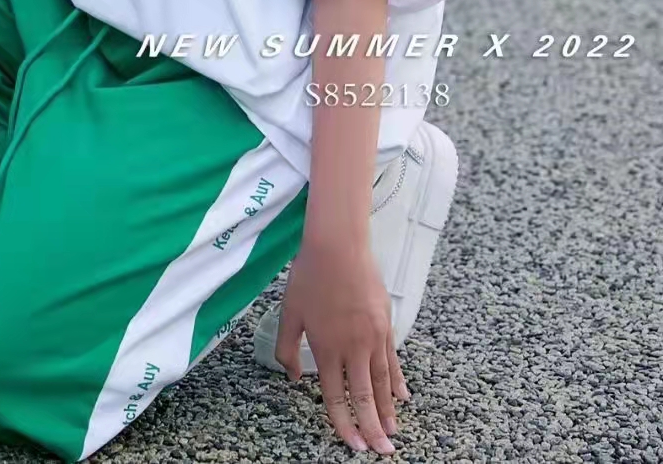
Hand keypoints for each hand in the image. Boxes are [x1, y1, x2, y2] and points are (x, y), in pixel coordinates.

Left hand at [274, 233, 409, 455]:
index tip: (353, 445)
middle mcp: (352, 348)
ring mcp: (372, 337)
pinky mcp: (385, 324)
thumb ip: (286, 349)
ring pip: (382, 382)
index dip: (344, 424)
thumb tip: (294, 377)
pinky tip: (402, 396)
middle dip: (374, 428)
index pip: (336, 397)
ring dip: (388, 410)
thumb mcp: (289, 312)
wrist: (338, 245)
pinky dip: (398, 381)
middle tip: (383, 452)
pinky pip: (393, 359)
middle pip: (364, 397)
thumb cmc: (310, 276)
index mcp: (326, 349)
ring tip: (393, 432)